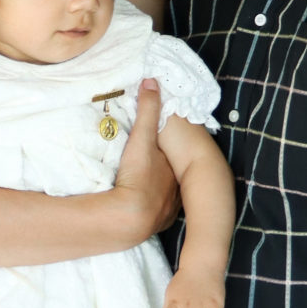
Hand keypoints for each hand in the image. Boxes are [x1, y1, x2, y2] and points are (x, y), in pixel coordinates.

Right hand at [110, 81, 179, 240]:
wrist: (130, 217)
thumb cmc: (138, 176)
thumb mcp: (141, 138)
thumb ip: (147, 110)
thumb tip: (151, 81)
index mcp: (174, 170)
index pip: (173, 157)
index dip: (166, 150)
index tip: (157, 147)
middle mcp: (175, 191)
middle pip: (170, 178)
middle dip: (163, 172)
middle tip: (148, 169)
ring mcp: (167, 211)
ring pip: (166, 197)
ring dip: (157, 192)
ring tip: (143, 188)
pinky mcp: (156, 226)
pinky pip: (155, 215)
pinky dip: (150, 209)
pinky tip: (141, 208)